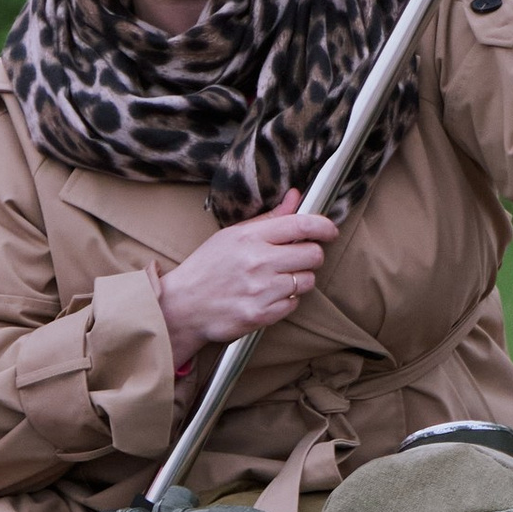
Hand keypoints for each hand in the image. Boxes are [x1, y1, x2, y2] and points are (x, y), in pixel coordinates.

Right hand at [155, 206, 337, 373]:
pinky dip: (286, 300)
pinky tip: (268, 296)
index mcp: (250, 237)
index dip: (324, 226)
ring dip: (299, 279)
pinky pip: (294, 304)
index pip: (300, 225)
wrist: (182, 307)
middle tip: (297, 258)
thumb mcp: (231, 235)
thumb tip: (295, 196)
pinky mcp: (261, 315)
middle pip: (313, 255)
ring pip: (307, 281)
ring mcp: (261, 290)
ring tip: (278, 279)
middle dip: (311, 255)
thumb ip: (268, 218)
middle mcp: (258, 262)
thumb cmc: (206, 268)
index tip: (330, 231)